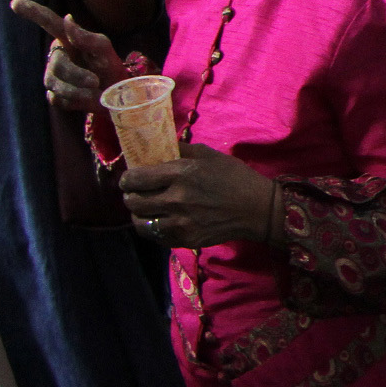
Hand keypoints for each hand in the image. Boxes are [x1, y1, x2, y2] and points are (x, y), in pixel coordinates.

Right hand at [10, 0, 124, 114]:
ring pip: (55, 84)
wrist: (116, 95)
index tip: (15, 3)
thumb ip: (87, 37)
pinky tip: (86, 98)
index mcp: (68, 39)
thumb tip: (67, 18)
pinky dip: (75, 101)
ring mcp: (53, 76)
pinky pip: (58, 99)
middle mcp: (57, 56)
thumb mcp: (104, 51)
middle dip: (77, 75)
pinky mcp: (54, 96)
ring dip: (78, 90)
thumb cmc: (109, 66)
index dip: (32, 13)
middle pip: (57, 65)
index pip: (48, 23)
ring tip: (96, 92)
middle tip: (96, 82)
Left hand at [119, 146, 278, 249]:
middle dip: (130, 196)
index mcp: (181, 174)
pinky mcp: (186, 239)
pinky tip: (161, 222)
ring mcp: (181, 222)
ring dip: (139, 215)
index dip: (127, 179)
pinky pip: (157, 236)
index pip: (135, 178)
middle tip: (135, 194)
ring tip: (145, 210)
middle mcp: (176, 199)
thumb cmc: (235, 178)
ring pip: (140, 222)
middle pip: (133, 202)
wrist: (258, 209)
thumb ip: (181, 150)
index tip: (129, 179)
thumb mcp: (210, 156)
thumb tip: (159, 147)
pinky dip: (154, 229)